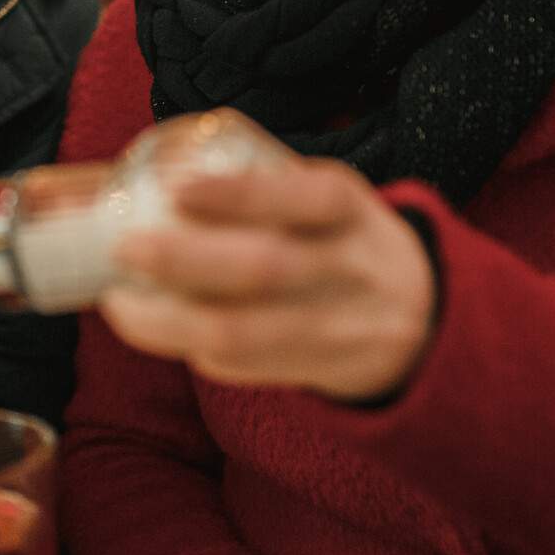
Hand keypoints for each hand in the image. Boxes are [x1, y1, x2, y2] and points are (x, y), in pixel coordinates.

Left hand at [99, 158, 434, 400]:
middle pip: (265, 267)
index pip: (302, 195)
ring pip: (245, 331)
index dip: (241, 195)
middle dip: (184, 260)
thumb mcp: (331, 203)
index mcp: (349, 207)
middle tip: (125, 247)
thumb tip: (154, 181)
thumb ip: (268, 190)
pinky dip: (200, 351)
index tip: (179, 190)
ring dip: (171, 321)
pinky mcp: (325, 373)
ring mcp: (341, 326)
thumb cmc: (348, 246)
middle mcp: (350, 266)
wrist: (434, 322)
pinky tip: (166, 332)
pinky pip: (250, 368)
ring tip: (121, 304)